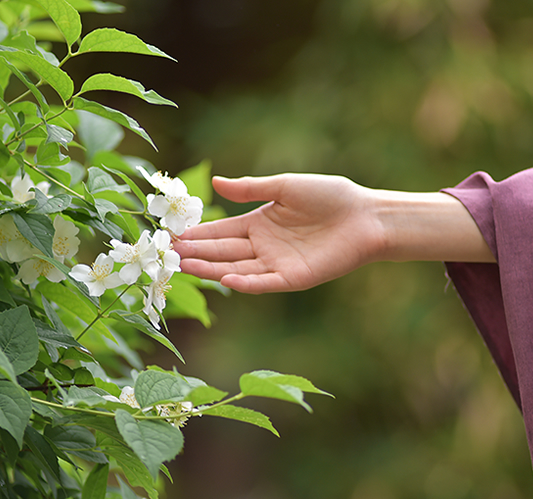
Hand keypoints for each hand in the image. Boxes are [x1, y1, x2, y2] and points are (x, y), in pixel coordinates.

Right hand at [174, 174, 385, 293]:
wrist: (365, 216)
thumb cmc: (330, 196)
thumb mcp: (285, 186)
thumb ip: (250, 188)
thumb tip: (216, 181)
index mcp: (258, 223)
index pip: (220, 230)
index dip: (197, 233)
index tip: (171, 235)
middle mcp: (263, 246)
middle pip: (223, 251)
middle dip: (196, 252)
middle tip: (168, 253)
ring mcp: (276, 264)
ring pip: (237, 268)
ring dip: (212, 269)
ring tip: (185, 266)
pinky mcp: (293, 278)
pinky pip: (264, 282)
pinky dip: (245, 282)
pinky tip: (225, 279)